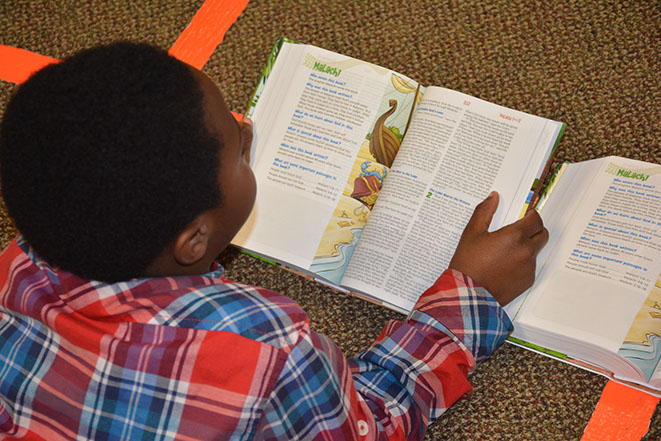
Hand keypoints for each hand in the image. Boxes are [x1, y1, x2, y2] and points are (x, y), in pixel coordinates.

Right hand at [449, 191, 548, 305]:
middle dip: (534, 230)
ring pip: (535, 251)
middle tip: (520, 231)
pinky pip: (529, 267)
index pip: (536, 219)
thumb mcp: (471, 233)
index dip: (532, 215)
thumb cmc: (468, 264)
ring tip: (505, 252)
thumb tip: (494, 197)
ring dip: (526, 248)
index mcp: (515, 236)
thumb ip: (484, 211)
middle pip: (542, 234)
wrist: (468, 295)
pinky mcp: (527, 281)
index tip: (526, 216)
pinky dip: (521, 264)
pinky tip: (504, 267)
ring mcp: (529, 267)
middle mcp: (527, 251)